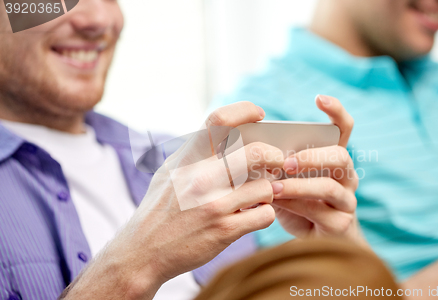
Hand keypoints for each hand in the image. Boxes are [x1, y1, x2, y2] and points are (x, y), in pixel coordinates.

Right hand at [61, 102, 283, 299]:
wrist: (143, 252)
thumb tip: (229, 136)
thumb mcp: (170, 172)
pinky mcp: (225, 230)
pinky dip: (264, 214)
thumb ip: (197, 154)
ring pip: (265, 187)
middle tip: (278, 160)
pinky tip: (253, 215)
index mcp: (187, 159)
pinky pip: (264, 214)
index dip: (244, 111)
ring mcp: (214, 205)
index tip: (259, 114)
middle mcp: (201, 178)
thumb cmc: (160, 209)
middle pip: (256, 153)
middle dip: (274, 155)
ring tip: (259, 195)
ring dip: (269, 191)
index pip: (219, 121)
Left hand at [271, 95, 365, 245]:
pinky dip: (295, 205)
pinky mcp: (341, 223)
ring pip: (330, 186)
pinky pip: (320, 211)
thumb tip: (249, 151)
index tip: (318, 98)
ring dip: (299, 185)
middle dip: (313, 156)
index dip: (336, 112)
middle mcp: (346, 176)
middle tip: (287, 161)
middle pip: (341, 156)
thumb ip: (275, 165)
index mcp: (333, 158)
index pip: (344, 129)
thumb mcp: (285, 179)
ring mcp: (347, 200)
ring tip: (275, 186)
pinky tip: (276, 203)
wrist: (312, 242)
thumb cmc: (295, 202)